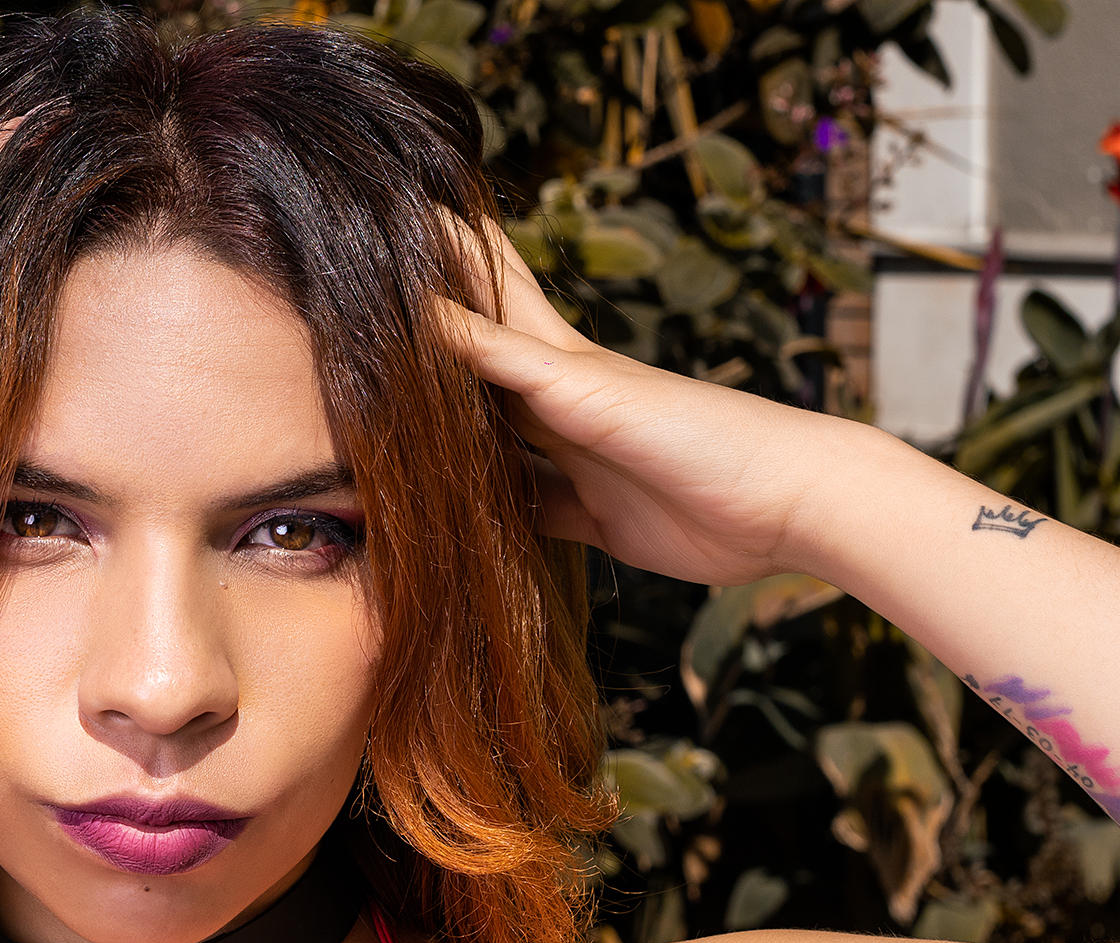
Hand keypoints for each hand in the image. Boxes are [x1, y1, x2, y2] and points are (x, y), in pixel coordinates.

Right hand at [435, 224, 872, 586]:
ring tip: (395, 406)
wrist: (783, 505)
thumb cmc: (699, 431)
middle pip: (478, 357)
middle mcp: (561, 402)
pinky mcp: (592, 518)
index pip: (489, 284)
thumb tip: (416, 310)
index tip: (399, 202)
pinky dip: (487, 506)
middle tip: (381, 299)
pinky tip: (456, 507)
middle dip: (432, 329)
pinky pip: (523, 509)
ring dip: (450, 425)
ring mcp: (576, 460)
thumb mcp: (584, 391)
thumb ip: (501, 358)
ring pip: (494, 435)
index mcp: (560, 356)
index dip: (449, 243)